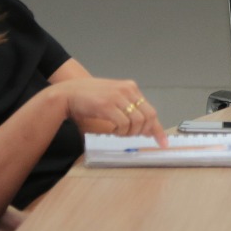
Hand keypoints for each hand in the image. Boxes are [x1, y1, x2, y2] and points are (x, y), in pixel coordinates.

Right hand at [46, 78, 167, 146]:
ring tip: (119, 132)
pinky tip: (113, 130)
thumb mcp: (114, 100)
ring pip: (137, 122)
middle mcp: (127, 90)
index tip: (163, 143)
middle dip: (143, 132)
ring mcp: (117, 97)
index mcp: (131, 88)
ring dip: (129, 133)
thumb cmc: (89, 98)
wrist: (67, 93)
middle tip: (132, 136)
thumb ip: (129, 111)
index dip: (157, 129)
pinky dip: (120, 131)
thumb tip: (144, 129)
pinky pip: (123, 124)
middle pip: (148, 117)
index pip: (151, 111)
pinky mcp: (107, 105)